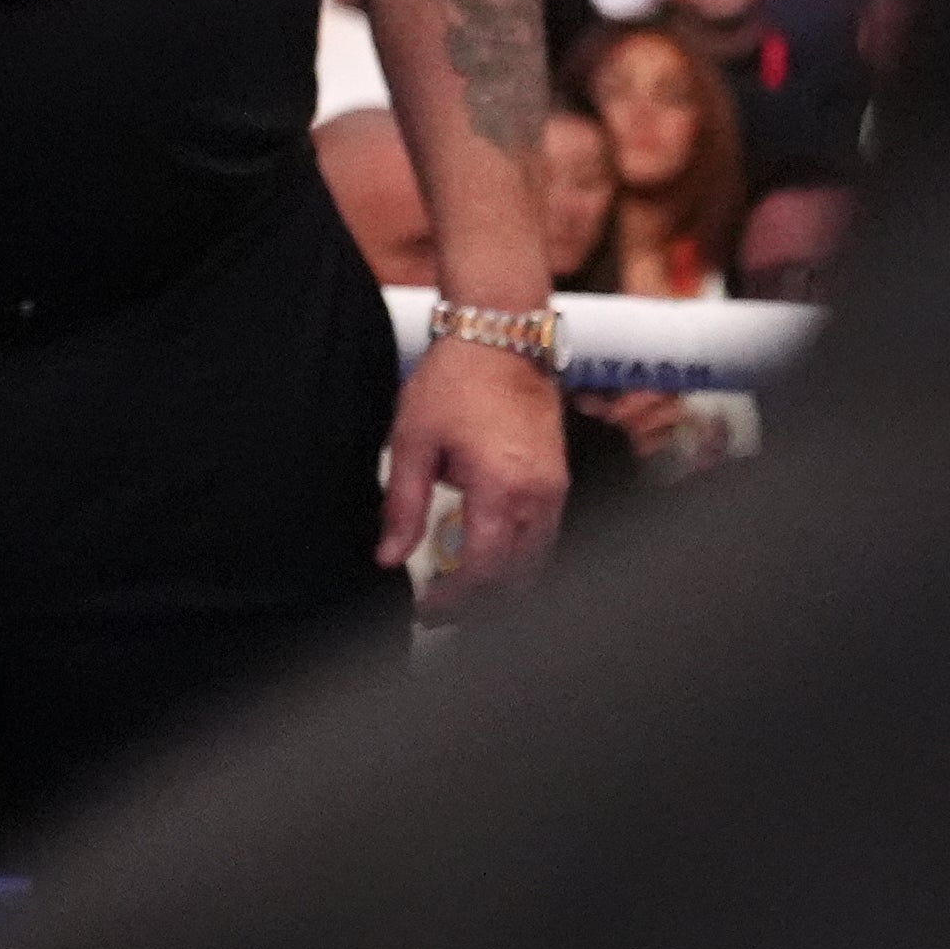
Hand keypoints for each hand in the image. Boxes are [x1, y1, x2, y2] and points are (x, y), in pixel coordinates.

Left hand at [385, 332, 569, 611]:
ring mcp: (556, 490)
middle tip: (442, 608)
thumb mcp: (411, 442)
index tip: (429, 608)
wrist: (500, 340)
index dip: (456, 598)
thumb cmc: (454, 382)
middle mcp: (539, 497)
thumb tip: (389, 555)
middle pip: (519, 578)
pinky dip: (520, 558)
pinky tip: (487, 556)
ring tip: (461, 589)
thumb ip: (401, 505)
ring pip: (538, 562)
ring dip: (503, 584)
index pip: (484, 570)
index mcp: (501, 490)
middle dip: (482, 602)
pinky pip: (546, 537)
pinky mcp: (559, 482)